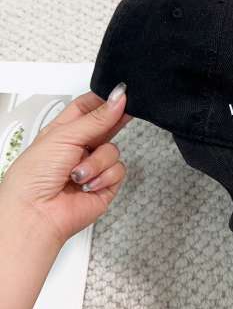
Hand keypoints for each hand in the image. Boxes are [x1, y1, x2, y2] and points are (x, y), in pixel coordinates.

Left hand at [0, 83, 130, 245]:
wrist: (36, 213)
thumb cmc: (33, 176)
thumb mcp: (64, 136)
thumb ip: (97, 118)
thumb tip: (118, 98)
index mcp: (63, 131)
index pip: (88, 107)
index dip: (105, 99)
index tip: (120, 94)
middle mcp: (79, 148)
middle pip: (106, 126)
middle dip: (113, 123)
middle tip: (122, 116)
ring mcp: (92, 167)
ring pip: (113, 150)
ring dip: (97, 162)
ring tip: (78, 173)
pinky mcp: (104, 185)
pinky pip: (118, 171)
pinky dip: (103, 177)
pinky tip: (88, 184)